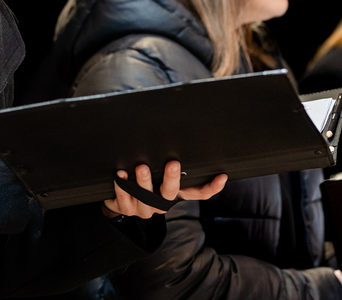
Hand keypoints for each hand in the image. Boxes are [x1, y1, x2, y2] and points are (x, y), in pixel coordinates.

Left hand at [102, 160, 226, 218]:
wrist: (119, 200)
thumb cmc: (145, 180)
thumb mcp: (159, 173)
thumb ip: (168, 161)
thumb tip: (180, 133)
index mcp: (174, 194)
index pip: (197, 193)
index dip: (211, 187)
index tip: (222, 176)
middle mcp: (162, 203)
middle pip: (171, 194)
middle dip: (172, 179)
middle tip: (173, 163)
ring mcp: (144, 208)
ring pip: (146, 198)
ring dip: (144, 182)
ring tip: (141, 167)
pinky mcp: (127, 209)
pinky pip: (125, 199)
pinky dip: (122, 186)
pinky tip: (120, 174)